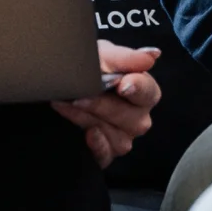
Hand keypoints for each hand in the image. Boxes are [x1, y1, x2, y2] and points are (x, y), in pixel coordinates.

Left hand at [53, 43, 161, 167]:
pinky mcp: (103, 153)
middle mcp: (136, 117)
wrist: (59, 83)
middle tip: (80, 95)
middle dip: (104, 106)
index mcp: (141, 92)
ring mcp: (121, 137)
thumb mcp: (102, 56)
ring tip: (68, 104)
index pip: (149, 93)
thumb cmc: (86, 68)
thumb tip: (153, 55)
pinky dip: (97, 145)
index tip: (122, 85)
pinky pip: (106, 155)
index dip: (138, 89)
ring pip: (119, 138)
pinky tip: (86, 133)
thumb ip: (126, 58)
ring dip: (90, 120)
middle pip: (134, 119)